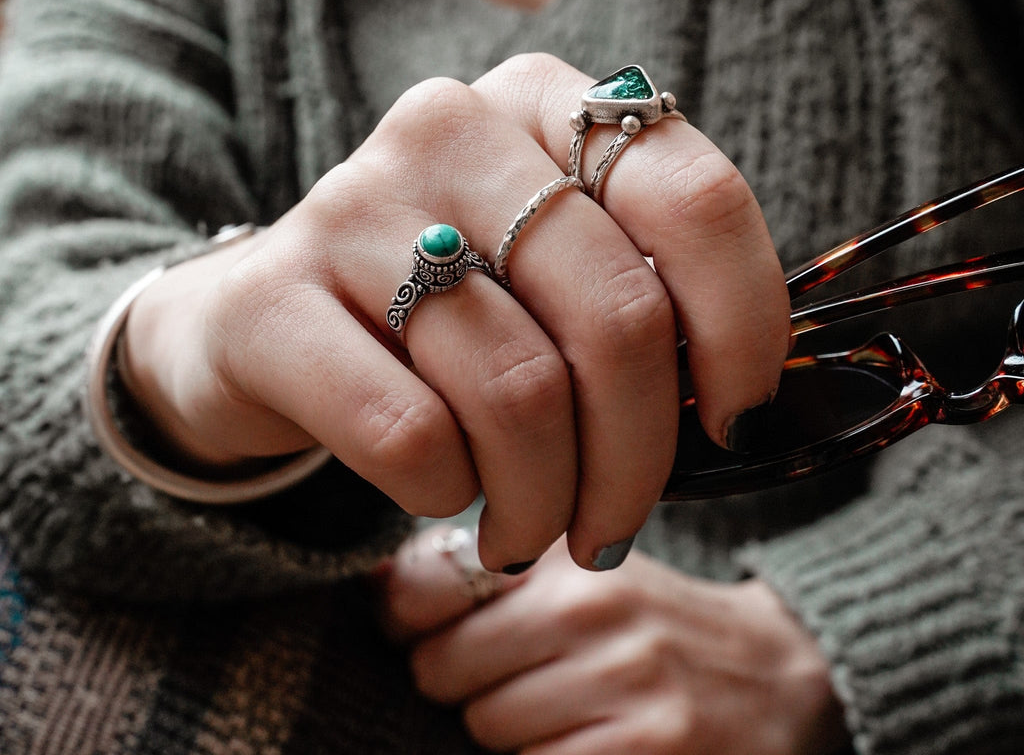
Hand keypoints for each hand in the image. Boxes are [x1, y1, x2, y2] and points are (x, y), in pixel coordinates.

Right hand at [119, 54, 789, 569]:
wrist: (269, 324)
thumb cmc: (447, 308)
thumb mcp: (550, 272)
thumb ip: (644, 297)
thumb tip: (743, 406)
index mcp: (541, 103)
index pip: (694, 199)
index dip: (743, 327)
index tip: (735, 421)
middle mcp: (449, 128)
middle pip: (615, 315)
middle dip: (638, 458)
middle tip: (614, 523)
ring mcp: (352, 204)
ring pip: (518, 389)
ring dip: (545, 498)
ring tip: (533, 529)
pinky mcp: (272, 298)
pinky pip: (411, 435)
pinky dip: (448, 492)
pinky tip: (442, 491)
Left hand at [382, 529, 850, 754]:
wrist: (780, 681)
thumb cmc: (654, 626)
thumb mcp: (583, 572)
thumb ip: (487, 573)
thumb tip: (379, 588)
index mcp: (567, 553)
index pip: (424, 586)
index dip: (412, 618)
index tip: (430, 628)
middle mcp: (594, 610)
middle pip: (441, 668)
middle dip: (464, 682)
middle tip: (520, 675)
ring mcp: (622, 689)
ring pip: (484, 729)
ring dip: (507, 732)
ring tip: (566, 711)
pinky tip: (587, 743)